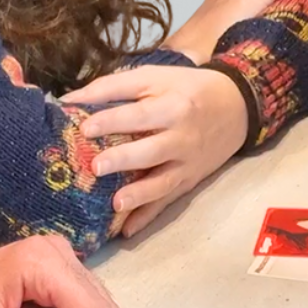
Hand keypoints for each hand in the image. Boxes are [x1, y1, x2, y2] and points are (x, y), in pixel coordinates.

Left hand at [59, 62, 250, 235]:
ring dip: (139, 195)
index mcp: (173, 106)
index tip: (85, 128)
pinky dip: (148, 216)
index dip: (112, 121)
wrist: (237, 107)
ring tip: (115, 204)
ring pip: (163, 182)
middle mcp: (182, 138)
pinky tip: (128, 230)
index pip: (140, 115)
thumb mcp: (154, 77)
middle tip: (97, 167)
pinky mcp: (189, 181)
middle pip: (152, 151)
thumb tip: (69, 99)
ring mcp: (187, 163)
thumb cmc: (186, 89)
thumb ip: (112, 87)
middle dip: (125, 159)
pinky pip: (168, 201)